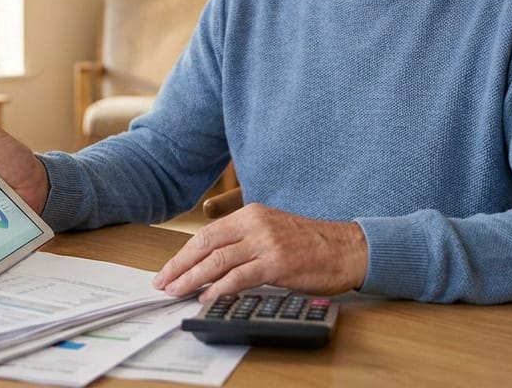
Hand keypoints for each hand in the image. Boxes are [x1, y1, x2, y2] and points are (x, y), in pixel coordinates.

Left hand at [152, 203, 367, 303]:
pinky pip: (240, 277)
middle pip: (206, 244)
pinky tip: (206, 298)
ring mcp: (267, 243)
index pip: (207, 234)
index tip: (168, 269)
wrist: (348, 248)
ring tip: (176, 291)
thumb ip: (244, 239)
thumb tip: (213, 260)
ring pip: (218, 261)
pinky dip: (219, 289)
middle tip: (163, 282)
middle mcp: (256, 224)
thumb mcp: (273, 229)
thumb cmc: (312, 243)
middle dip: (180, 266)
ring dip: (192, 279)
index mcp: (252, 214)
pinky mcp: (278, 263)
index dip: (183, 253)